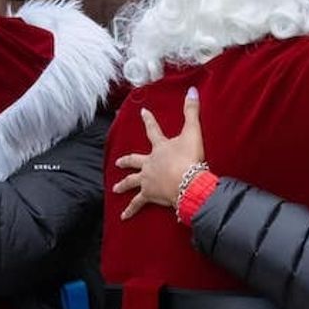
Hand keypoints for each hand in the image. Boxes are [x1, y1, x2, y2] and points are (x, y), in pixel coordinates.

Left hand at [113, 87, 204, 219]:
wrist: (187, 181)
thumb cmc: (190, 158)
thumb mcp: (193, 131)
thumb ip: (192, 111)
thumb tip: (192, 90)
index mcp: (160, 147)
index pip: (153, 130)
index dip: (148, 120)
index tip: (142, 112)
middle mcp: (150, 163)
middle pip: (134, 160)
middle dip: (126, 160)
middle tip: (116, 162)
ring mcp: (147, 179)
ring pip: (131, 182)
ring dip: (123, 185)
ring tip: (115, 189)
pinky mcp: (149, 194)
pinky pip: (137, 204)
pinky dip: (130, 210)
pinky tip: (123, 217)